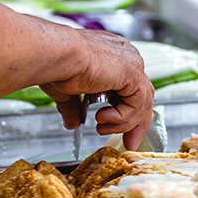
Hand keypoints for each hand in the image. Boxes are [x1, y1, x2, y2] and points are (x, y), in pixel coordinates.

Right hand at [38, 30, 153, 149]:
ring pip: (141, 101)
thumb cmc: (56, 64)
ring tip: (102, 129)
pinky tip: (103, 118)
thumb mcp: (66, 92)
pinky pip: (137, 103)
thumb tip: (72, 123)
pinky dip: (122, 116)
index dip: (125, 110)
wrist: (57, 55)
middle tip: (128, 142)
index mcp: (111, 56)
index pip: (129, 86)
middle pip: (141, 95)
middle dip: (134, 123)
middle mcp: (125, 56)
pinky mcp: (133, 73)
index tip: (113, 127)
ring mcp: (132, 63)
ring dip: (125, 123)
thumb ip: (74, 108)